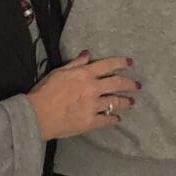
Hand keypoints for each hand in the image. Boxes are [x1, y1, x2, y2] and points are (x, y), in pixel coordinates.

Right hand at [26, 51, 140, 140]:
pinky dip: (113, 120)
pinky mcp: (89, 122)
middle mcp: (92, 88)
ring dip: (124, 102)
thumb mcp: (60, 71)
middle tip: (137, 85)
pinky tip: (117, 120)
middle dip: (129, 83)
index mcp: (85, 74)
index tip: (130, 63)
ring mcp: (92, 106)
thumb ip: (76, 63)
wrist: (37, 114)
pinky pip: (106, 120)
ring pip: (114, 102)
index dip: (120, 63)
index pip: (107, 65)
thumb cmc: (46, 90)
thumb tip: (87, 54)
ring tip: (131, 102)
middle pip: (116, 83)